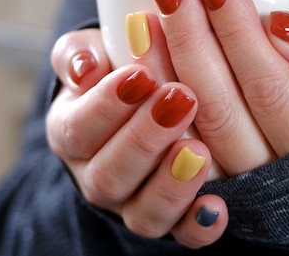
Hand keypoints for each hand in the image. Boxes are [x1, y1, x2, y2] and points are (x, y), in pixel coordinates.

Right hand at [46, 29, 227, 248]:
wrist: (138, 105)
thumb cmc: (117, 71)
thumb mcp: (94, 53)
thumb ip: (81, 54)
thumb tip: (85, 67)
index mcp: (71, 133)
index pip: (78, 128)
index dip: (106, 105)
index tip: (141, 75)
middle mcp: (96, 176)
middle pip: (109, 174)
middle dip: (145, 138)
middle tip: (181, 100)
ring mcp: (131, 204)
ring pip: (142, 213)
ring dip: (171, 184)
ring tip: (198, 151)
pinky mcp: (169, 219)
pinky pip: (181, 235)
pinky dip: (198, 225)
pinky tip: (216, 206)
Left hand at [134, 0, 288, 175]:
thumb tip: (282, 27)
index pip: (268, 84)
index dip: (236, 29)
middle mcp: (272, 176)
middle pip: (219, 106)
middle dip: (190, 38)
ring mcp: (236, 189)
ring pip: (187, 136)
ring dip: (160, 73)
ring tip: (143, 16)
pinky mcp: (205, 192)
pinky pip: (169, 159)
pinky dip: (148, 114)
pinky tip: (136, 67)